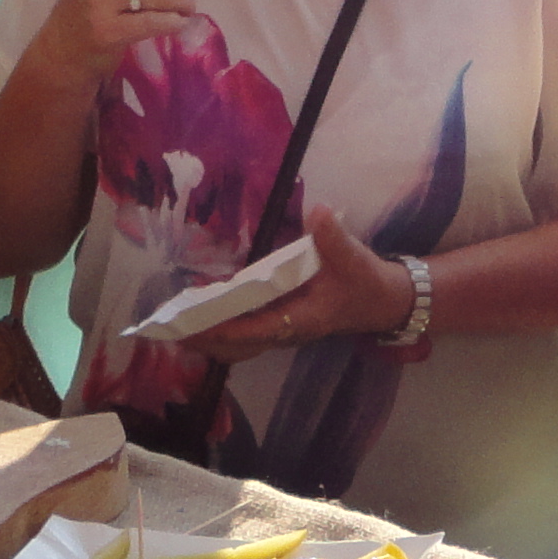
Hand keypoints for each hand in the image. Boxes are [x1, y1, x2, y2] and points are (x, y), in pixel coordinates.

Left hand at [189, 205, 417, 363]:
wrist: (387, 301)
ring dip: (211, 338)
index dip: (223, 329)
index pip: (254, 330)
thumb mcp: (355, 259)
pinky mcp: (284, 323)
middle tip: (170, 330)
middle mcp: (288, 332)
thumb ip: (334, 238)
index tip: (195, 326)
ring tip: (178, 326)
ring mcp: (285, 330)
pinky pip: (247, 333)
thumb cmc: (368, 283)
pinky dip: (224, 329)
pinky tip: (205, 316)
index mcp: (301, 320)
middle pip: (238, 346)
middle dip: (206, 340)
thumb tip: (318, 213)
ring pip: (241, 343)